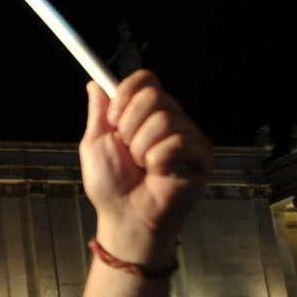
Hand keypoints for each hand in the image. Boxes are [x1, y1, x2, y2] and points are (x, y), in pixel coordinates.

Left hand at [80, 70, 210, 267]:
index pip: (145, 79)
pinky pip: (179, 141)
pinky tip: (160, 175)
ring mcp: (187, 135)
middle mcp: (169, 119)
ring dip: (143, 149)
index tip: (112, 119)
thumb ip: (98, 112)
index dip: (126, 94)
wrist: (125, 217)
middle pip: (154, 95)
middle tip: (128, 151)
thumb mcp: (95, 143)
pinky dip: (160, 161)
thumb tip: (94, 84)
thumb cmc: (111, 186)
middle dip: (130, 127)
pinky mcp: (202, 154)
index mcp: (144, 114)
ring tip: (144, 168)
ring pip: (164, 119)